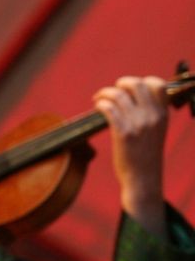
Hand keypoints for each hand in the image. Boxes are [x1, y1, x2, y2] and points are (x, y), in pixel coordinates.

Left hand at [93, 76, 167, 235]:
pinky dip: (100, 104)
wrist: (143, 180)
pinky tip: (98, 108)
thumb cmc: (146, 156)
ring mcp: (138, 124)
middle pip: (136, 84)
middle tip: (112, 93)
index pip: (158, 84)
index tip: (130, 89)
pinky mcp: (123, 133)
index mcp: (163, 114)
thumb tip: (134, 96)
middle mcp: (152, 116)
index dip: (142, 81)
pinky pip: (109, 108)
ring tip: (99, 100)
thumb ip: (151, 113)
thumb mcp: (157, 131)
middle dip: (120, 84)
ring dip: (104, 93)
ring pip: (118, 94)